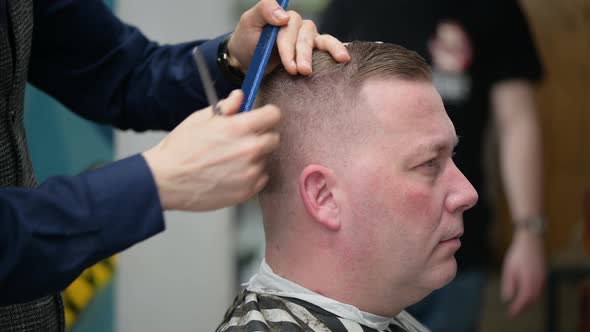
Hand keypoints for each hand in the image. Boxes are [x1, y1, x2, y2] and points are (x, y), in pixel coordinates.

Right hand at [143, 90, 279, 210]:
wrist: (166, 180)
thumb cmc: (179, 150)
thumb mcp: (199, 119)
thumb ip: (225, 108)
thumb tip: (239, 97)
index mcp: (239, 128)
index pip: (274, 115)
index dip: (267, 115)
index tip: (262, 118)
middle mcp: (249, 149)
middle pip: (274, 138)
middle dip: (262, 136)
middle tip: (243, 140)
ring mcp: (250, 172)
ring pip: (266, 159)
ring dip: (255, 158)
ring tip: (231, 160)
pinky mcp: (247, 191)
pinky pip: (261, 178)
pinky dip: (251, 175)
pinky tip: (232, 173)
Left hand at [227, 0, 349, 75]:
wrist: (247, 60)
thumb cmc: (248, 39)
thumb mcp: (249, 22)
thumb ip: (264, 11)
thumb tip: (284, 16)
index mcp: (284, 16)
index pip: (290, 26)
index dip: (289, 44)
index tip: (288, 62)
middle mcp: (299, 26)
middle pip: (306, 35)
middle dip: (302, 54)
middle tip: (298, 71)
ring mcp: (307, 39)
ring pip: (320, 41)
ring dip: (317, 55)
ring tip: (310, 71)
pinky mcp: (313, 52)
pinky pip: (327, 49)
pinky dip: (336, 51)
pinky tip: (344, 59)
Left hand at [501, 229, 545, 317]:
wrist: (530, 240)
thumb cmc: (517, 254)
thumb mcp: (509, 269)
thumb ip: (509, 284)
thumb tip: (507, 298)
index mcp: (528, 280)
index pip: (523, 300)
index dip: (517, 308)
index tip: (510, 313)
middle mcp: (538, 281)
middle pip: (532, 300)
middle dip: (523, 308)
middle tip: (514, 312)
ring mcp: (543, 278)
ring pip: (537, 295)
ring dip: (529, 302)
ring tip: (519, 306)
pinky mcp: (544, 274)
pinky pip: (540, 289)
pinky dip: (533, 295)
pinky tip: (527, 294)